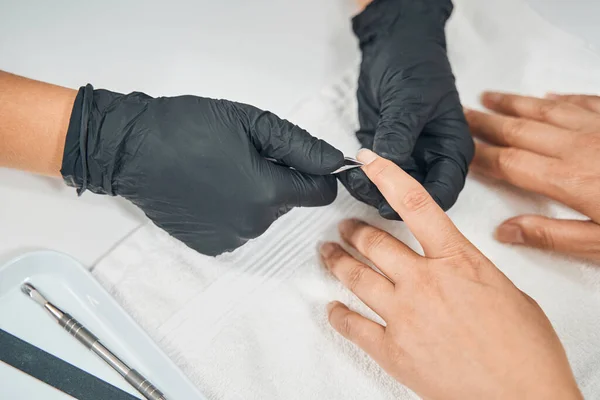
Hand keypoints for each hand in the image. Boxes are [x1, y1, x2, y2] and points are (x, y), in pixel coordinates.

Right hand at [61, 85, 343, 255]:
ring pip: (264, 215)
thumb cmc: (188, 128)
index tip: (297, 157)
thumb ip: (302, 146)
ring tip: (221, 170)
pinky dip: (232, 210)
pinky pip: (239, 227)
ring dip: (254, 195)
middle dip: (279, 180)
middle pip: (290, 203)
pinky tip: (208, 190)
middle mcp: (254, 224)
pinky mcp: (211, 245)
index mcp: (268, 193)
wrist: (132, 149)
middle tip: (244, 154)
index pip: (321, 193)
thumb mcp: (252, 123)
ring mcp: (231, 238)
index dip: (315, 172)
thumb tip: (337, 162)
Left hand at [320, 149, 581, 399]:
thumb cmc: (525, 351)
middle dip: (354, 231)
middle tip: (344, 227)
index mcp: (457, 261)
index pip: (415, 204)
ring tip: (328, 253)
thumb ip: (470, 271)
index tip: (369, 160)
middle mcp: (424, 282)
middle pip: (374, 242)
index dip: (387, 176)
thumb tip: (453, 267)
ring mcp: (404, 316)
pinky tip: (332, 308)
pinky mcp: (393, 351)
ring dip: (338, 261)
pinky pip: (353, 325)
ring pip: (356, 277)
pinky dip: (338, 314)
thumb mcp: (506, 292)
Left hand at [339, 0, 473, 218]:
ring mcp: (405, 159)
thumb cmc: (415, 66)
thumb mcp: (410, 99)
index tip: (395, 201)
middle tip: (365, 187)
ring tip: (352, 176)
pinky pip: (371, 177)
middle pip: (415, 196)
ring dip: (370, 189)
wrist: (390, 46)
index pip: (445, 191)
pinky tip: (348, 171)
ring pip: (390, 192)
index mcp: (451, 149)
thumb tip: (385, 166)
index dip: (423, 202)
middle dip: (391, 198)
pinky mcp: (382, 154)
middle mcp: (431, 160)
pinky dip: (360, 179)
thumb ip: (399, 133)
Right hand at [466, 92, 599, 262]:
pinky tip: (551, 95)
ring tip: (491, 97)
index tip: (462, 151)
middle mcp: (578, 147)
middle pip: (520, 130)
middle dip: (487, 122)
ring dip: (515, 103)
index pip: (509, 163)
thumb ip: (552, 236)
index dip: (481, 156)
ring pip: (546, 110)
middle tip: (464, 115)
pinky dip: (562, 98)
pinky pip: (585, 101)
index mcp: (568, 180)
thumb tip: (507, 231)